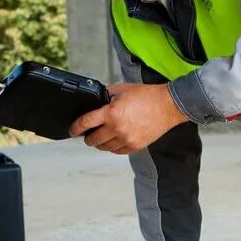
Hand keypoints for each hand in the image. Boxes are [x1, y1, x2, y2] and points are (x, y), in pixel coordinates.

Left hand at [69, 83, 188, 154]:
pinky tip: (113, 142)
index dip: (75, 128)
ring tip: (101, 138)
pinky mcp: (135, 145)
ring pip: (105, 147)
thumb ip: (106, 95)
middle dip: (87, 138)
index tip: (72, 130)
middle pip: (93, 140)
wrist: (168, 105)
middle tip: (87, 134)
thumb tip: (95, 101)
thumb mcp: (122, 90)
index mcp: (111, 113)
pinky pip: (118, 151)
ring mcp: (126, 139)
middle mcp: (117, 128)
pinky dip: (113, 147)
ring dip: (100, 143)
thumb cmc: (147, 96)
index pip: (85, 123)